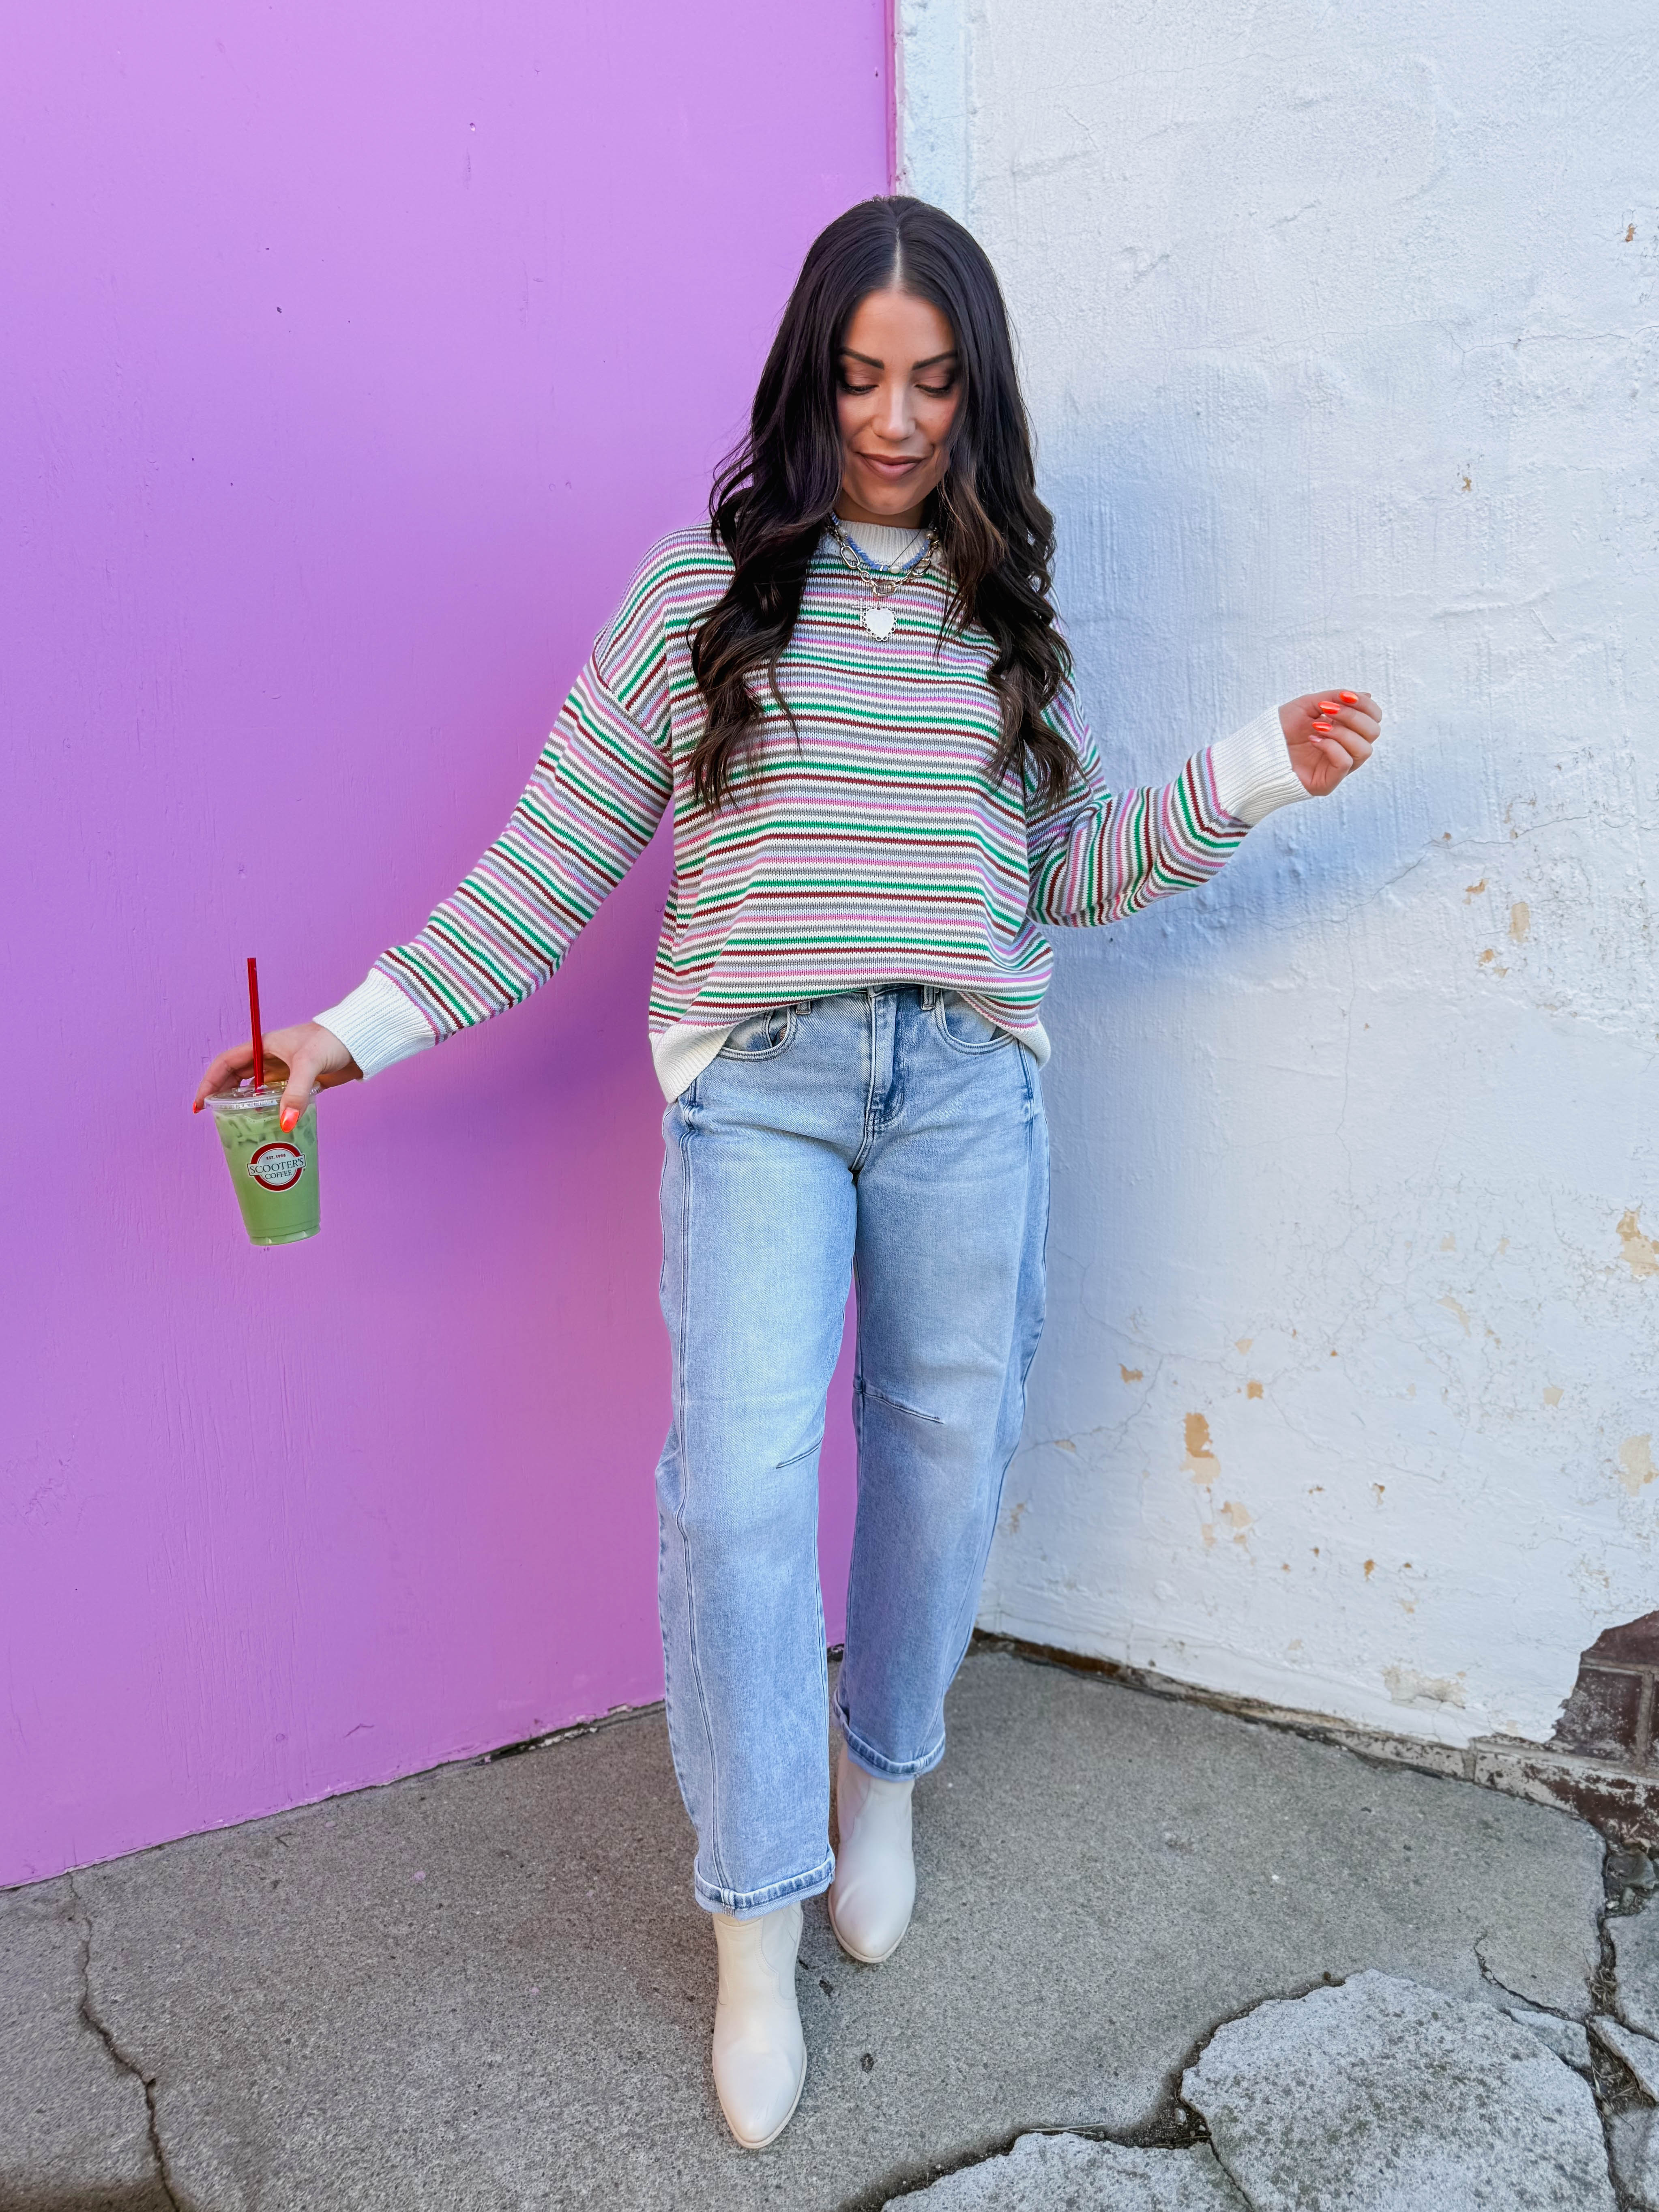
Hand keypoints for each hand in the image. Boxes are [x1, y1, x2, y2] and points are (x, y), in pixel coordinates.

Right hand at [192, 1020, 360, 1132]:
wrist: (360, 1041)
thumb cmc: (333, 1041)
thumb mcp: (309, 1064)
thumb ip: (295, 1093)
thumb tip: (285, 1124)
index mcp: (264, 1046)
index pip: (226, 1063)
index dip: (210, 1082)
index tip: (200, 1103)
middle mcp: (271, 1058)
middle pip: (237, 1078)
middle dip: (222, 1095)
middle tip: (213, 1118)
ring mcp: (285, 1070)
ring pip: (256, 1089)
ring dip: (245, 1104)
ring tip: (235, 1123)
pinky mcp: (301, 1081)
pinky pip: (277, 1097)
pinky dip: (270, 1109)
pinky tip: (267, 1123)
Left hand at [1280, 690, 1381, 796]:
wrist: (1256, 750)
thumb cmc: (1280, 728)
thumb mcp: (1309, 704)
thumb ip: (1336, 698)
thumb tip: (1366, 694)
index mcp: (1345, 730)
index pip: (1373, 718)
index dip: (1366, 705)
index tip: (1344, 696)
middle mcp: (1346, 749)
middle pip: (1374, 732)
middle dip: (1353, 716)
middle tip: (1327, 710)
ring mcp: (1339, 767)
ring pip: (1365, 749)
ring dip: (1342, 732)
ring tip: (1317, 727)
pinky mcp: (1328, 782)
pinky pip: (1345, 763)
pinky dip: (1332, 747)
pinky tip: (1313, 740)